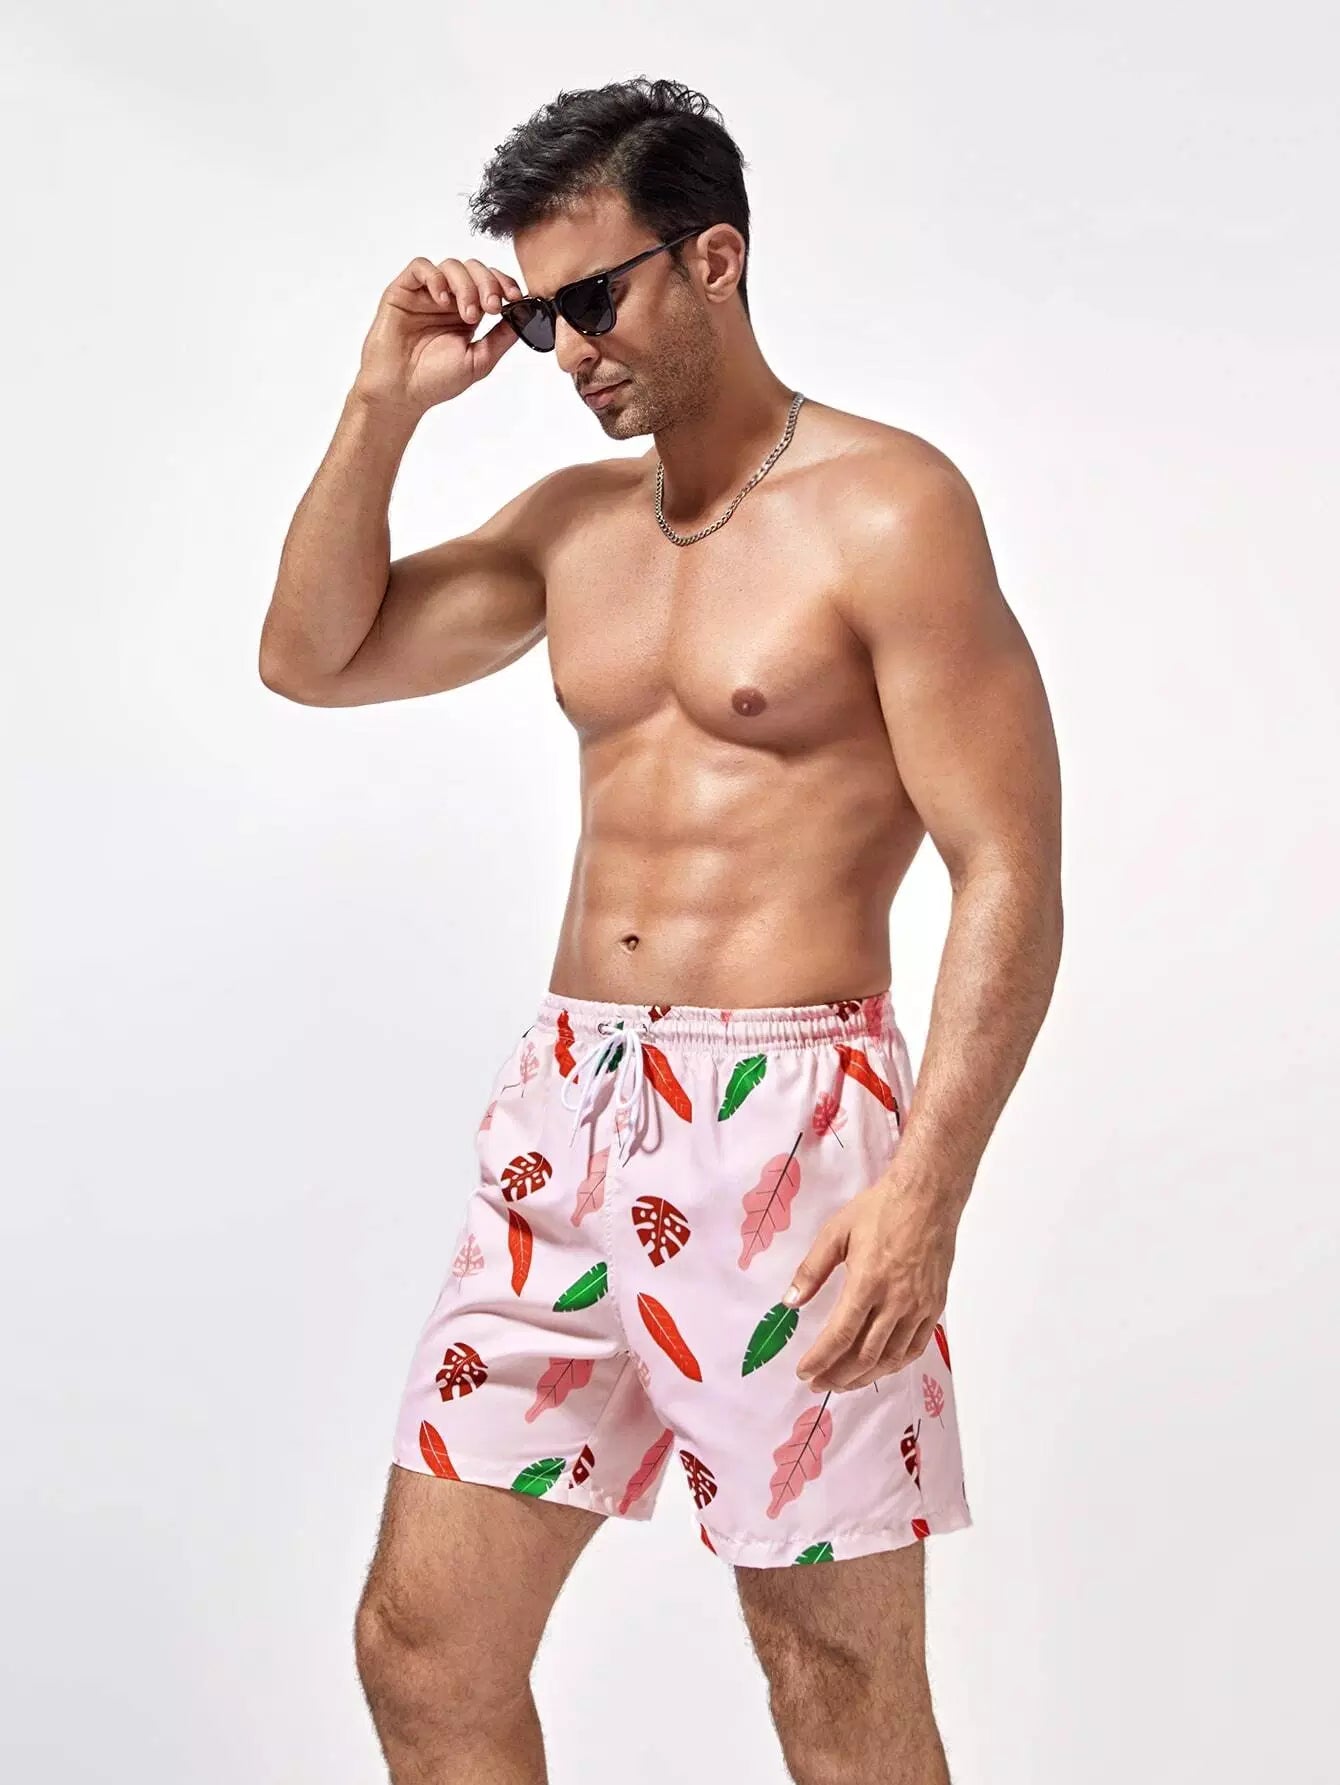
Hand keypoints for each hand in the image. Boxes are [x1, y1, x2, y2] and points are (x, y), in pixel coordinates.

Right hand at [352, 255, 524, 414]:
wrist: (400, 393)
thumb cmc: (434, 381)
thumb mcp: (480, 361)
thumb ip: (502, 337)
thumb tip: (525, 316)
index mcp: (468, 313)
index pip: (490, 284)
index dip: (504, 284)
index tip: (514, 298)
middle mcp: (448, 300)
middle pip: (474, 269)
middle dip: (488, 283)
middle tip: (490, 307)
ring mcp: (426, 294)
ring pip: (451, 265)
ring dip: (465, 285)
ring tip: (466, 314)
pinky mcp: (403, 291)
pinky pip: (421, 267)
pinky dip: (436, 277)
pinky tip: (442, 300)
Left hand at [786, 1174, 959, 1391]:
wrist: (928, 1196)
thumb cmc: (880, 1209)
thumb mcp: (836, 1231)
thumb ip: (812, 1270)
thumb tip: (790, 1302)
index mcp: (868, 1281)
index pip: (840, 1335)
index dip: (820, 1360)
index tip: (804, 1372)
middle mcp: (896, 1301)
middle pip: (865, 1355)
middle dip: (838, 1376)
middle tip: (818, 1384)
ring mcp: (919, 1307)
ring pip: (890, 1358)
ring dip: (864, 1377)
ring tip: (843, 1382)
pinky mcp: (934, 1306)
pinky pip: (914, 1348)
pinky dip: (894, 1365)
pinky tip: (878, 1368)